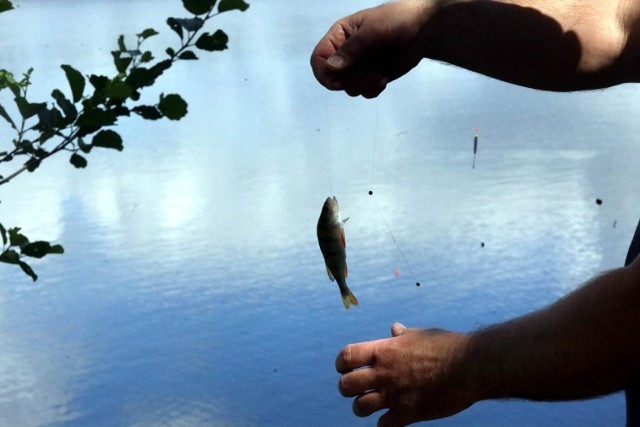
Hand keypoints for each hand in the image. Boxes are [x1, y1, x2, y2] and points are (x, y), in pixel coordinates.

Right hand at [310, 1, 430, 97]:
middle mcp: (346, 54)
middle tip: (368, 65)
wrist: (423, 28)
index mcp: (339, 37)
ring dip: (366, 82)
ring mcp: (359, 67)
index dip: (324, 73)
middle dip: (352, 77)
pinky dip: (374, 88)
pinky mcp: (372, 77)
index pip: (319, 59)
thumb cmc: (396, 20)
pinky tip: (384, 76)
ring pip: (350, 89)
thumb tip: (332, 68)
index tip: (337, 80)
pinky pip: (365, 93)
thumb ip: (351, 49)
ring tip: (380, 68)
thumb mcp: (372, 30)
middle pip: (334, 79)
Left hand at [336, 323, 477, 425]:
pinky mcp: (409, 413)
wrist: (471, 365)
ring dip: (363, 407)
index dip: (342, 364)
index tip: (348, 368)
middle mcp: (385, 372)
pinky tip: (392, 419)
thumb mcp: (421, 334)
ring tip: (372, 404)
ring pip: (360, 407)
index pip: (346, 357)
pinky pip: (383, 426)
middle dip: (348, 388)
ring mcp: (395, 394)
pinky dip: (384, 424)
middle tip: (359, 389)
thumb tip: (394, 329)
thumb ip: (403, 335)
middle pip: (346, 385)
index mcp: (385, 350)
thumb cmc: (448, 346)